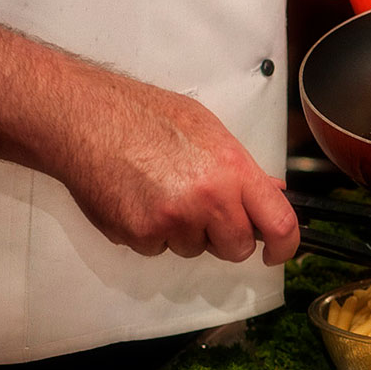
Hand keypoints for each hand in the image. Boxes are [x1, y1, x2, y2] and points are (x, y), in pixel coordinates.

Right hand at [59, 73, 300, 265]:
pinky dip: (152, 233)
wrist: (84, 118)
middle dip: (227, 237)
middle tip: (205, 210)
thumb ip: (244, 168)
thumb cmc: (145, 116)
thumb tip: (273, 193)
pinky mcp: (141, 235)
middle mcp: (208, 200)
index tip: (279, 253)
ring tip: (162, 192)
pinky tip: (139, 199)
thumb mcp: (209, 131)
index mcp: (233, 171)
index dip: (286, 247)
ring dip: (185, 232)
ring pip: (195, 249)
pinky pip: (159, 249)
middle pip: (237, 248)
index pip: (280, 224)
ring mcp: (173, 221)